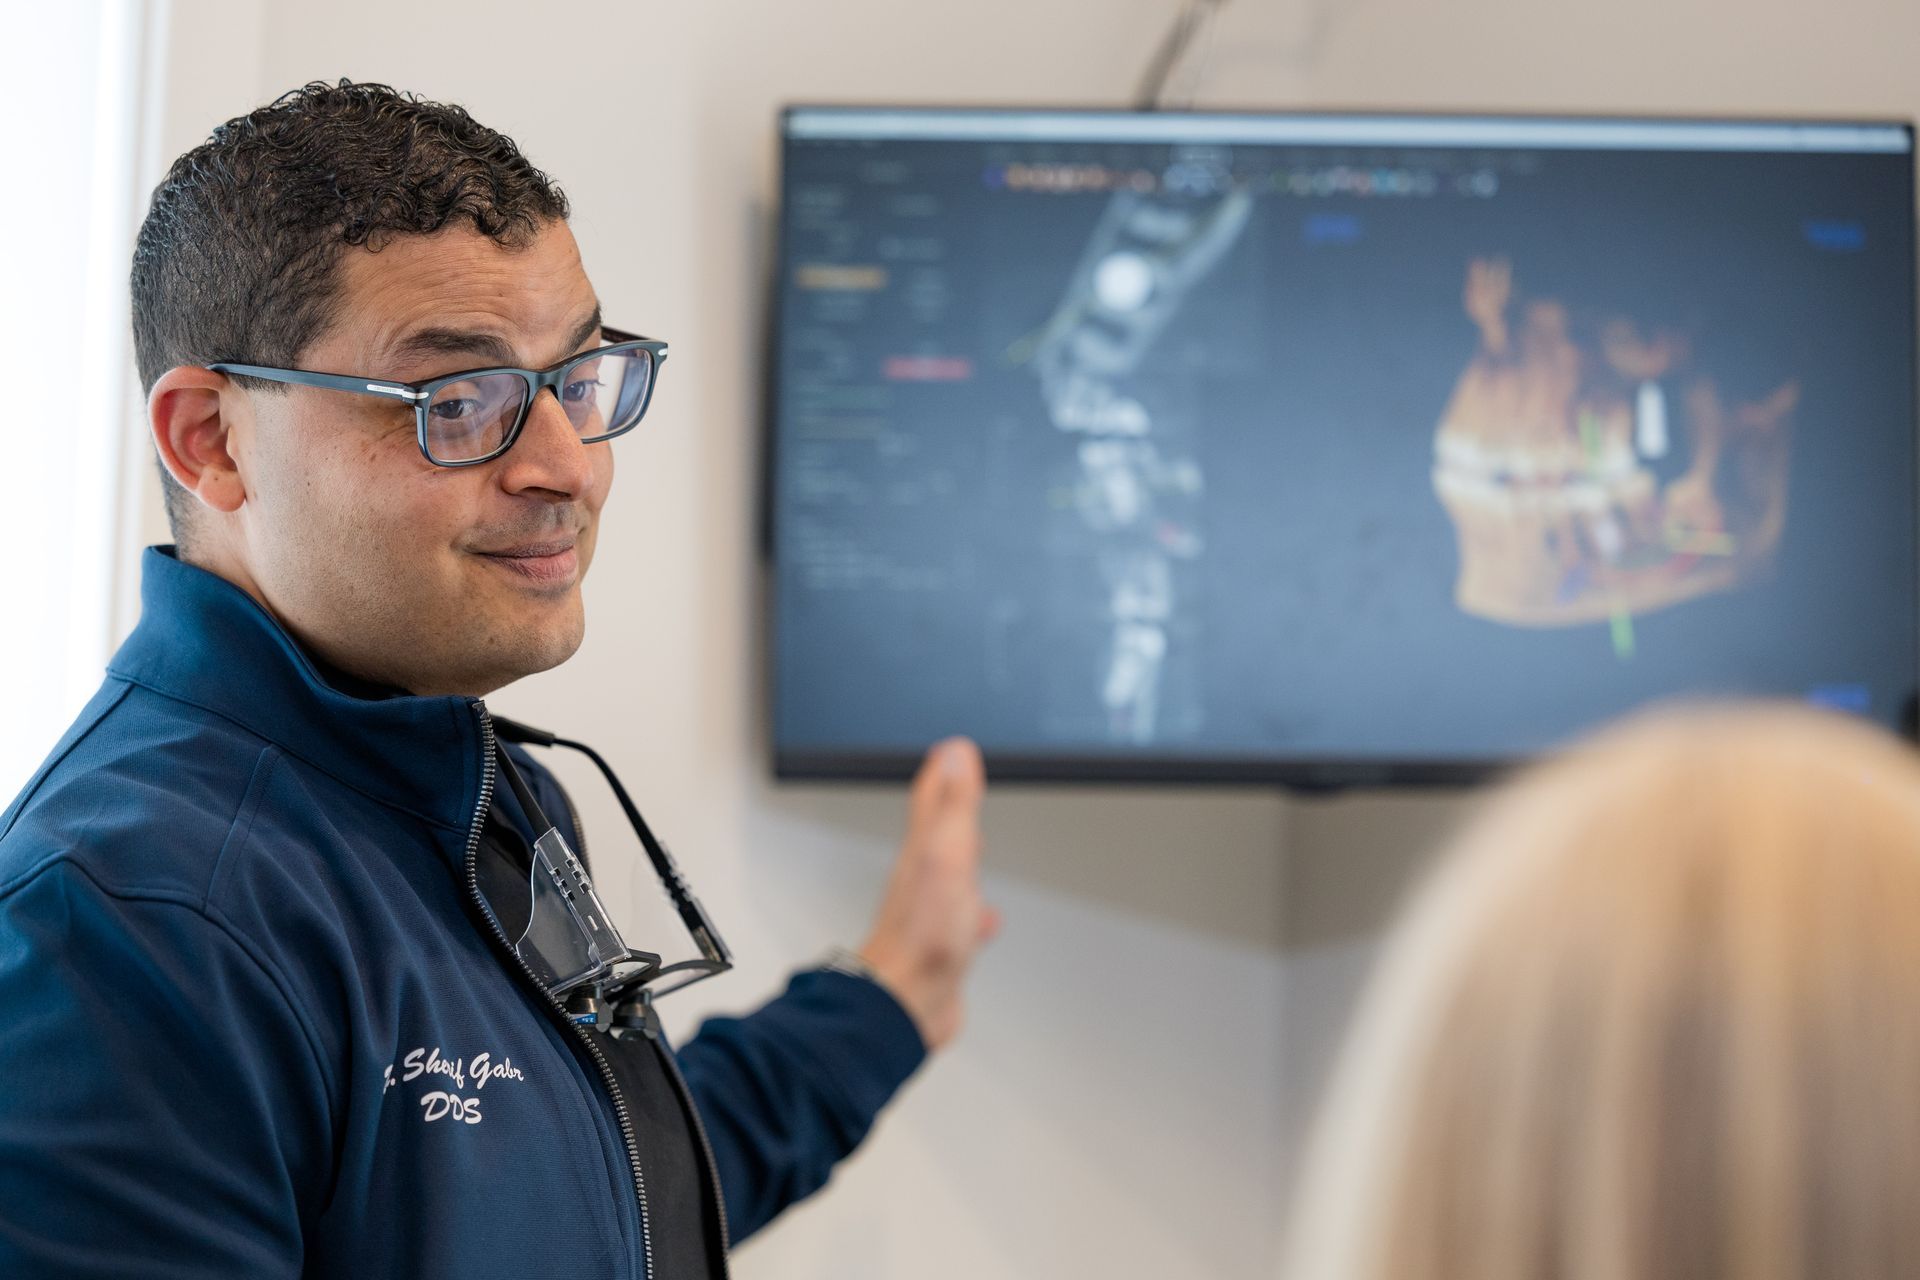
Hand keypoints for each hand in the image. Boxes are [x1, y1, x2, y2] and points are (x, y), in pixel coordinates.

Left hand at [856, 737, 999, 1051]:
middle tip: (960, 789)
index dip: (942, 773)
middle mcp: (924, 880)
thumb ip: (953, 806)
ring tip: (976, 846)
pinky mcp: (943, 947)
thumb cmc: (923, 936)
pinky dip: (975, 912)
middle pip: (938, 835)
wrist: (906, 1002)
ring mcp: (932, 914)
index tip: (950, 752)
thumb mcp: (946, 858)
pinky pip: (961, 918)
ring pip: (950, 875)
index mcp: (924, 853)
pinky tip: (984, 920)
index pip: (932, 801)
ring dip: (964, 858)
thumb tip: (955, 755)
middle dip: (952, 811)